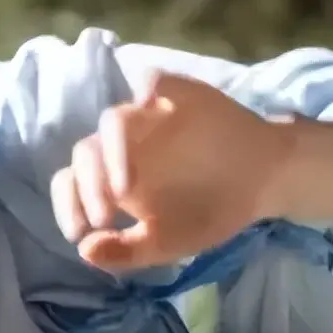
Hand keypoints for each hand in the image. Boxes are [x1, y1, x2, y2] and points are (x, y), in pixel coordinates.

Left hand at [49, 72, 296, 270]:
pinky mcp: (181, 94)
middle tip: (103, 219)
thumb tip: (84, 251)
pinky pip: (156, 80)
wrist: (264, 181)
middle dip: (88, 186)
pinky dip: (148, 86)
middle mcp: (123, 143)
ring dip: (113, 152)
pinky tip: (149, 100)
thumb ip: (127, 250)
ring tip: (124, 190)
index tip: (80, 232)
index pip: (71, 181)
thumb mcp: (168, 242)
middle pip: (86, 151)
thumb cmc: (209, 209)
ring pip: (114, 119)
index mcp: (112, 176)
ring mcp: (149, 116)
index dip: (67, 205)